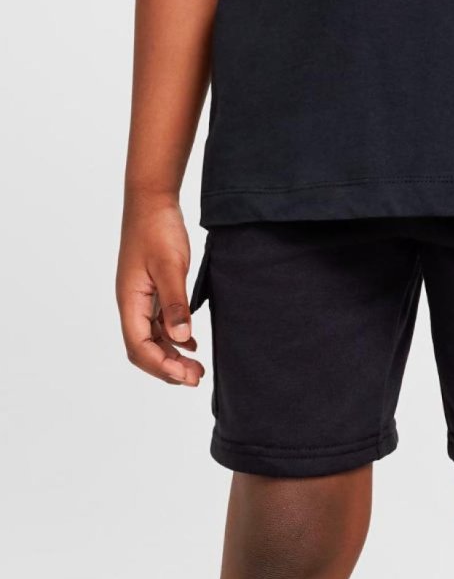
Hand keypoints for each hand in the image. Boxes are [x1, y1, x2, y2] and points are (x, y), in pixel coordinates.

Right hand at [116, 194, 203, 386]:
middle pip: (144, 350)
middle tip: (197, 377)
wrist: (153, 201)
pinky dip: (175, 339)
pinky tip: (193, 344)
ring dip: (173, 357)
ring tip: (198, 368)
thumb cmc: (157, 229)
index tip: (188, 376)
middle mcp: (132, 304)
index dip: (162, 366)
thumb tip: (180, 339)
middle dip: (168, 368)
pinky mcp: (152, 293)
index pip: (139, 347)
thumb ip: (175, 304)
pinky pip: (160, 325)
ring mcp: (141, 299)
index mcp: (130, 301)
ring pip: (153, 340)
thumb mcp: (170, 267)